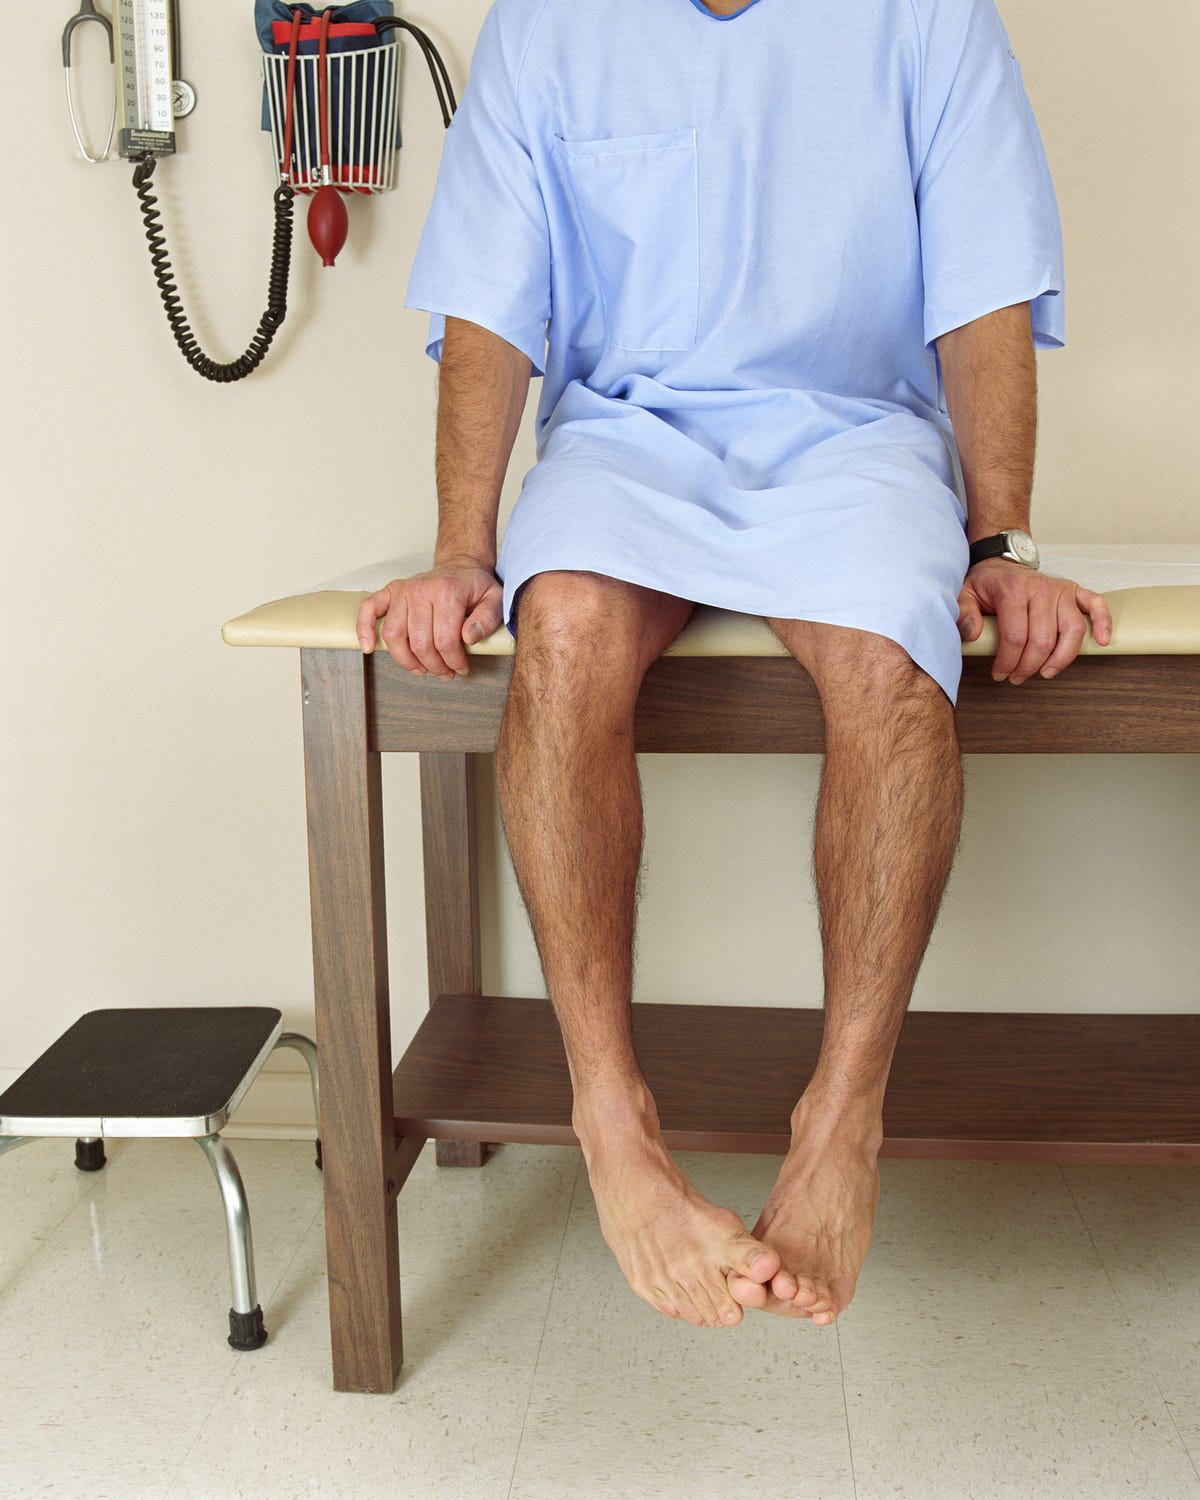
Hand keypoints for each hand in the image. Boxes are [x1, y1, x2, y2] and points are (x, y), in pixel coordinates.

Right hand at [355, 556, 502, 680]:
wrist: (460, 566)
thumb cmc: (475, 587)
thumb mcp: (495, 599)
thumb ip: (487, 619)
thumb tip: (468, 638)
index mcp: (447, 592)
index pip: (445, 640)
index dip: (453, 661)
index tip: (461, 668)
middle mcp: (421, 589)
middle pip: (420, 643)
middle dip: (435, 665)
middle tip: (446, 672)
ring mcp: (403, 590)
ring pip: (395, 635)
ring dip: (407, 660)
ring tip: (422, 669)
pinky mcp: (390, 591)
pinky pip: (369, 609)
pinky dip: (364, 629)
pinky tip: (369, 647)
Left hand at [957, 558, 1112, 684]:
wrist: (1003, 561)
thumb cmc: (987, 583)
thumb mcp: (965, 593)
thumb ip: (964, 613)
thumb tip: (972, 634)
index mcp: (1013, 590)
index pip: (1015, 636)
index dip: (1008, 662)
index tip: (1000, 673)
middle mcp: (1041, 588)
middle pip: (1043, 639)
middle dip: (1029, 666)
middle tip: (1017, 677)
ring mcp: (1061, 590)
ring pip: (1071, 630)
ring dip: (1061, 658)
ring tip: (1046, 672)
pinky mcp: (1075, 590)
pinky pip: (1096, 605)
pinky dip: (1103, 623)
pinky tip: (1101, 642)